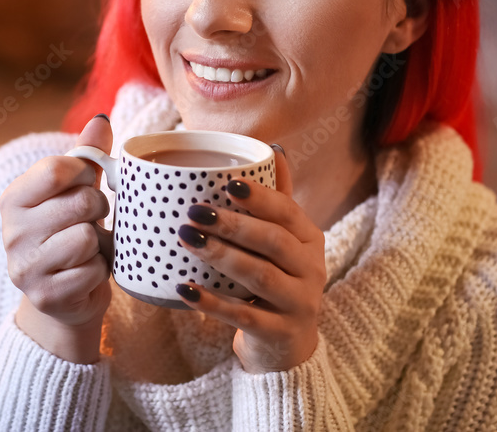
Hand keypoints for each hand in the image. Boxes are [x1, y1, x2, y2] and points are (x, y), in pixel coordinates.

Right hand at [0, 115, 113, 362]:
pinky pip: (92, 271)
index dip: (85, 173)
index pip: (56, 169)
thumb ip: (86, 156)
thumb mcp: (75, 191)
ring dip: (100, 243)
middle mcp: (11, 232)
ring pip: (87, 237)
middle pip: (81, 201)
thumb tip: (101, 119)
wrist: (65, 297)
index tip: (88, 184)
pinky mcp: (45, 296)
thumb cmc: (70, 232)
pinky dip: (100, 270)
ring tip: (88, 248)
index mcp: (13, 198)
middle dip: (99, 210)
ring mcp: (24, 267)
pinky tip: (86, 272)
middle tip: (91, 220)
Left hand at [175, 148, 326, 372]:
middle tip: (195, 211)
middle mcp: (312, 270)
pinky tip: (185, 290)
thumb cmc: (277, 280)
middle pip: (273, 242)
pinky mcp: (281, 335)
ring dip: (222, 256)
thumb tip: (271, 149)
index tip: (229, 184)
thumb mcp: (282, 241)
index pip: (288, 213)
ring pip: (261, 276)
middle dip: (234, 224)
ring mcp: (299, 304)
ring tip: (188, 239)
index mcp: (311, 240)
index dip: (260, 197)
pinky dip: (213, 304)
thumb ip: (276, 200)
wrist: (287, 346)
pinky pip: (244, 318)